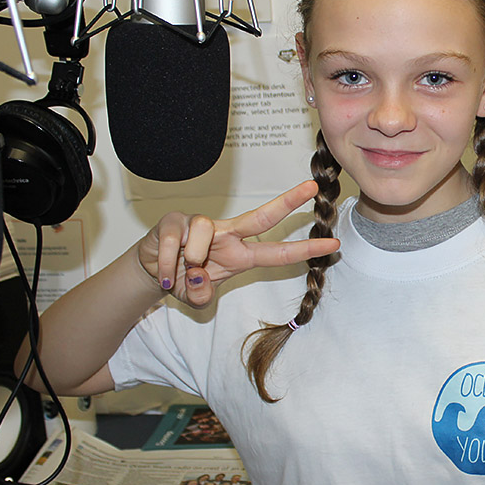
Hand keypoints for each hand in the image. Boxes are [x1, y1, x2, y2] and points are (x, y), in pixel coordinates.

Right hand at [138, 180, 339, 306]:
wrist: (151, 271)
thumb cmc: (182, 280)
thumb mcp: (196, 298)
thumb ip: (203, 296)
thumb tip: (202, 280)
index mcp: (240, 254)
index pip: (277, 251)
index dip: (304, 248)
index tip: (332, 244)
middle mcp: (226, 234)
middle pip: (261, 216)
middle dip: (287, 201)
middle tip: (311, 187)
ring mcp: (201, 225)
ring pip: (205, 232)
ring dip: (192, 260)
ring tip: (182, 273)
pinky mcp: (175, 221)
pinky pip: (177, 241)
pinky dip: (169, 264)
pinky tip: (165, 273)